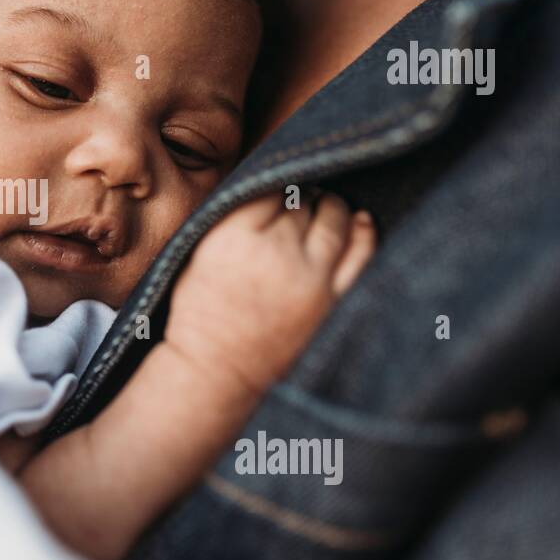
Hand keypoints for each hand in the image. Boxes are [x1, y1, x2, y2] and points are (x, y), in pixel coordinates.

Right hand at [165, 191, 375, 398]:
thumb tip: (269, 187)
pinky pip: (361, 254)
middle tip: (296, 204)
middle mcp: (275, 250)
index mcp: (233, 236)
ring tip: (327, 206)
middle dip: (300, 197)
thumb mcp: (195, 254)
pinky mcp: (332, 300)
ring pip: (335, 219)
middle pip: (302, 201)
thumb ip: (230, 218)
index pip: (268, 188)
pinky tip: (360, 221)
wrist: (217, 372)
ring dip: (332, 207)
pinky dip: (364, 232)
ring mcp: (310, 276)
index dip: (272, 189)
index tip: (273, 196)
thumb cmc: (200, 313)